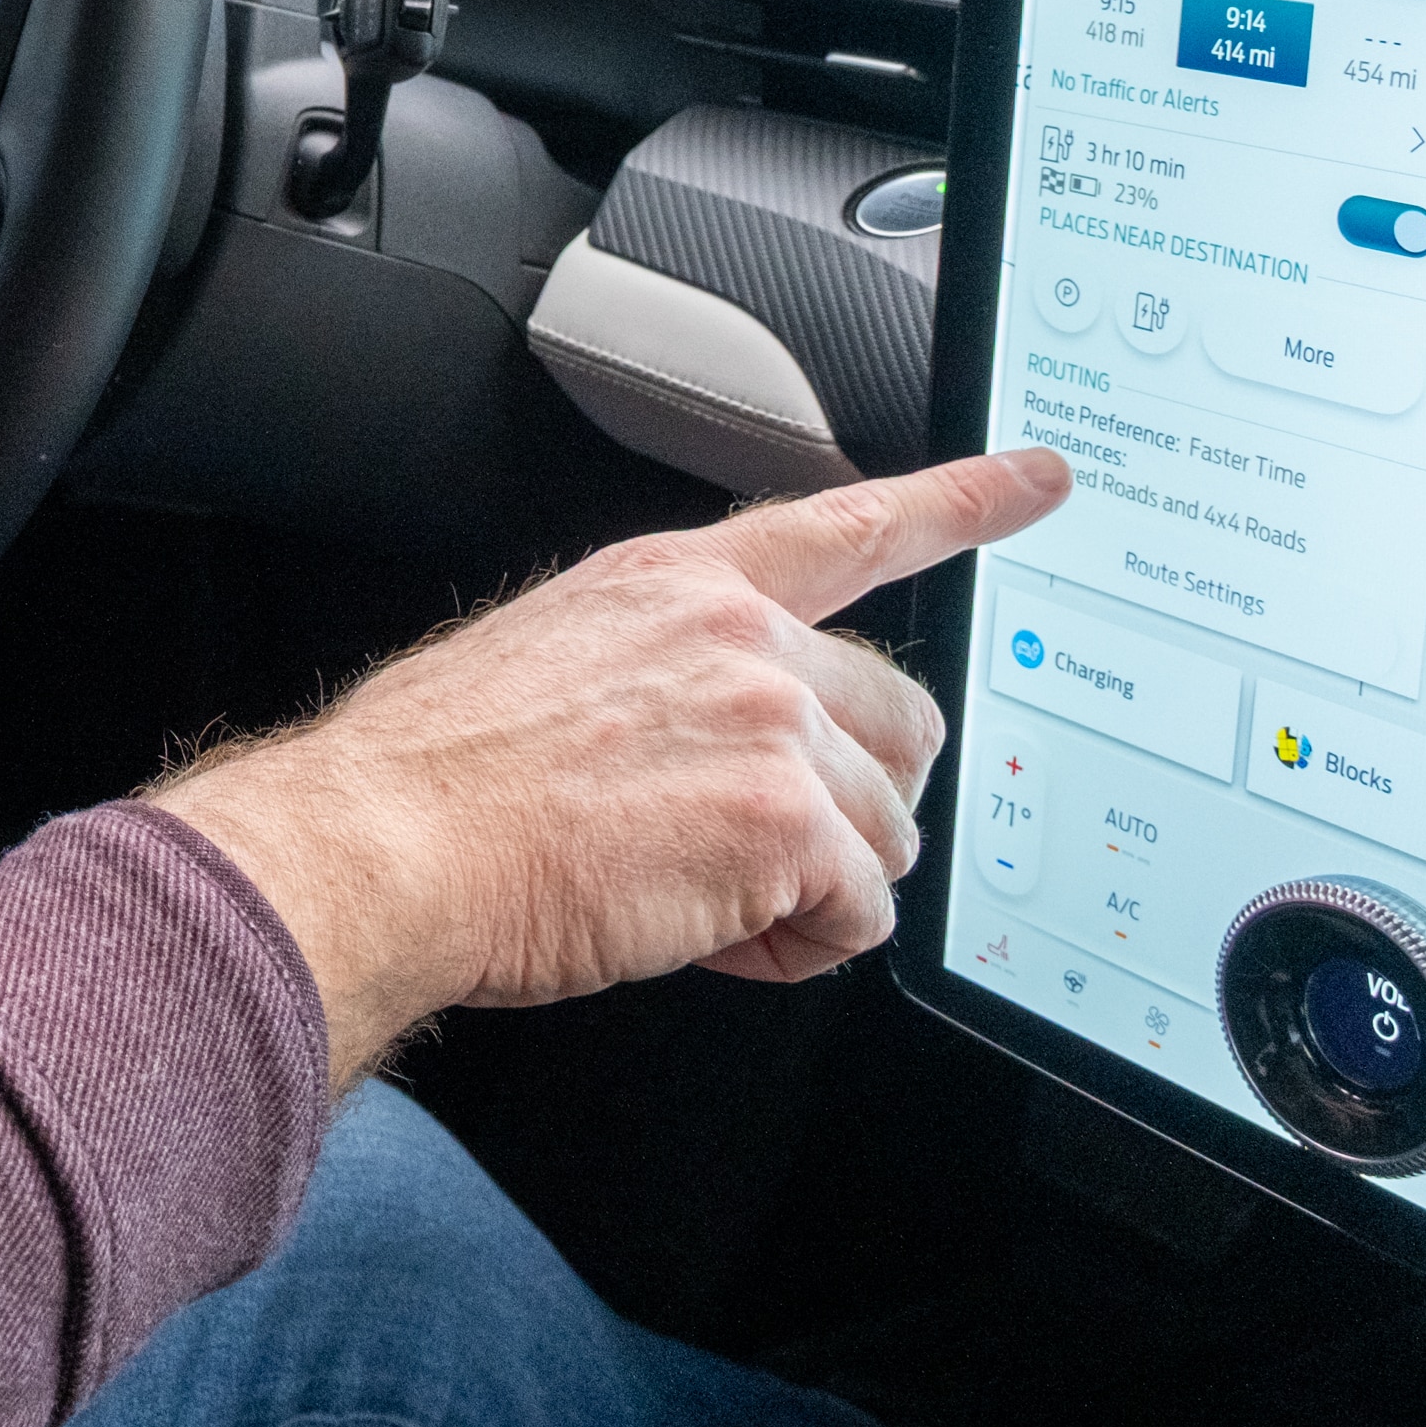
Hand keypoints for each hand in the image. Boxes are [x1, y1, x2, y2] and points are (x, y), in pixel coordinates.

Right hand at [152, 447, 1069, 1091]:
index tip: (1039, 479)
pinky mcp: (784, 817)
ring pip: (888, 829)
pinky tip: (717, 937)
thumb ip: (671, 677)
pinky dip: (800, 947)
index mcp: (677, 582)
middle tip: (759, 856)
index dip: (963, 501)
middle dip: (853, 803)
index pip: (848, 524)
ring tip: (706, 903)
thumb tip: (726, 751)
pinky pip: (862, 910)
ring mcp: (770, 717)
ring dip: (816, 887)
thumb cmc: (437, 780)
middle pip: (901, 719)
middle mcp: (739, 632)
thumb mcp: (556, 668)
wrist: (386, 840)